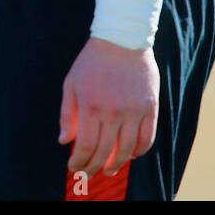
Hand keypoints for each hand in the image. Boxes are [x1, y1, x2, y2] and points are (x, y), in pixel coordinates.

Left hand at [60, 37, 159, 179]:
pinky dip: (138, 152)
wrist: (122, 40)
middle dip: (94, 167)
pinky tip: (130, 155)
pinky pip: (147, 139)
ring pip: (127, 150)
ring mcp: (134, 112)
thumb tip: (64, 141)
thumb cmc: (92, 62)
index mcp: (91, 106)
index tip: (73, 168)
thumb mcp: (71, 83)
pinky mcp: (150, 108)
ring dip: (117, 164)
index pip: (85, 146)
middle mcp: (113, 113)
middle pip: (104, 152)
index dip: (78, 162)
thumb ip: (66, 114)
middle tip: (88, 174)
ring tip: (109, 169)